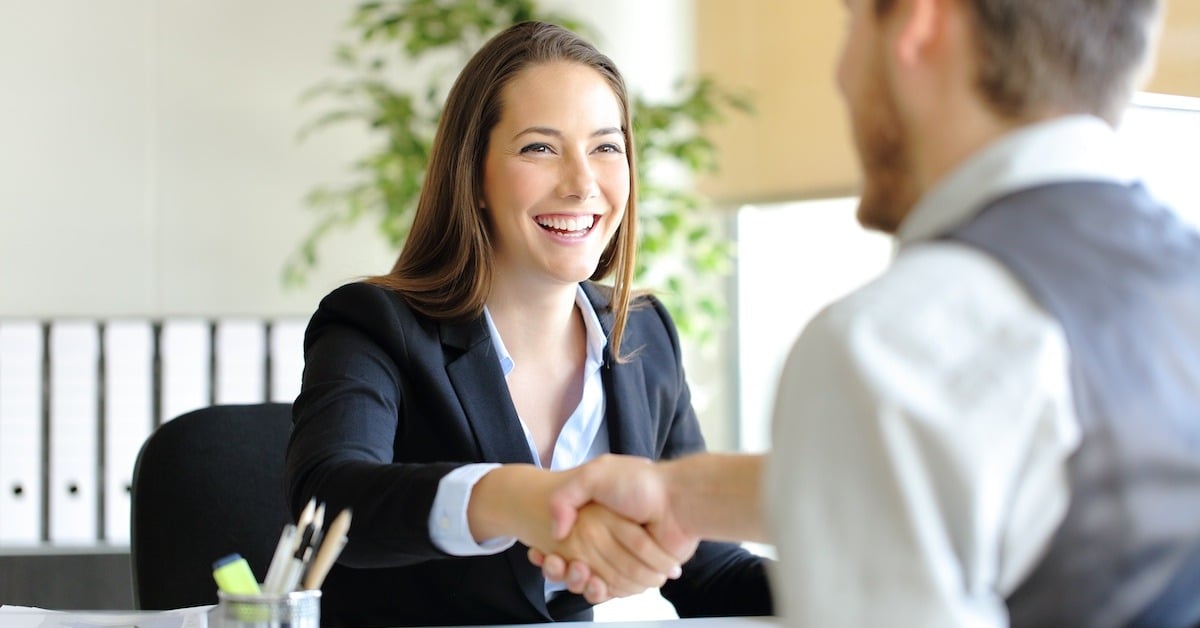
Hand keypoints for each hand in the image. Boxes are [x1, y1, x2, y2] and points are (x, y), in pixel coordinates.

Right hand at [532, 455, 699, 601]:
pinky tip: (591, 583)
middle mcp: (606, 536)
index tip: (537, 553)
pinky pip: (613, 589)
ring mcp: (621, 556)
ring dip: (576, 581)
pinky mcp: (637, 572)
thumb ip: (566, 497)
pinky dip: (600, 590)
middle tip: (554, 564)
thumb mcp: (595, 475)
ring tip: (574, 572)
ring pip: (589, 579)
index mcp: (594, 515)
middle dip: (558, 568)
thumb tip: (556, 532)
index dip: (547, 549)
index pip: (561, 539)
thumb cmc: (640, 484)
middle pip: (572, 562)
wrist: (680, 502)